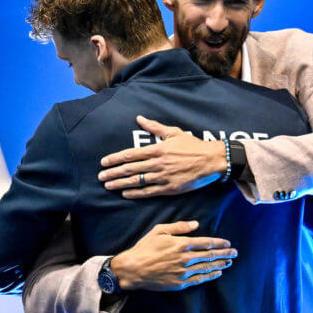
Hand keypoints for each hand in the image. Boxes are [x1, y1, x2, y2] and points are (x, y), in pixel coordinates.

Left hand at [98, 115, 226, 198]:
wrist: (211, 160)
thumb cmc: (193, 145)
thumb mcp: (174, 132)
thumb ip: (155, 127)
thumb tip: (140, 118)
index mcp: (158, 149)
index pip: (131, 154)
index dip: (116, 159)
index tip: (104, 162)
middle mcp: (158, 163)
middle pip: (130, 169)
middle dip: (114, 173)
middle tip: (101, 176)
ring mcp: (163, 177)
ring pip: (137, 181)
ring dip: (121, 184)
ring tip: (108, 186)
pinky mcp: (170, 188)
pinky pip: (149, 192)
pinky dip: (136, 193)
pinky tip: (125, 193)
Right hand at [110, 221, 236, 290]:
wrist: (132, 269)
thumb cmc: (145, 248)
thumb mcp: (159, 230)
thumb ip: (179, 227)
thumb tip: (196, 224)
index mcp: (181, 244)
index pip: (206, 243)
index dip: (219, 243)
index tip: (227, 242)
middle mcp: (185, 258)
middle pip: (210, 256)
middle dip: (225, 253)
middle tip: (235, 252)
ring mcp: (183, 272)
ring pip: (207, 268)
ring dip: (220, 264)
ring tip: (229, 262)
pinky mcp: (179, 283)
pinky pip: (199, 280)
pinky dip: (210, 276)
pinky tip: (217, 273)